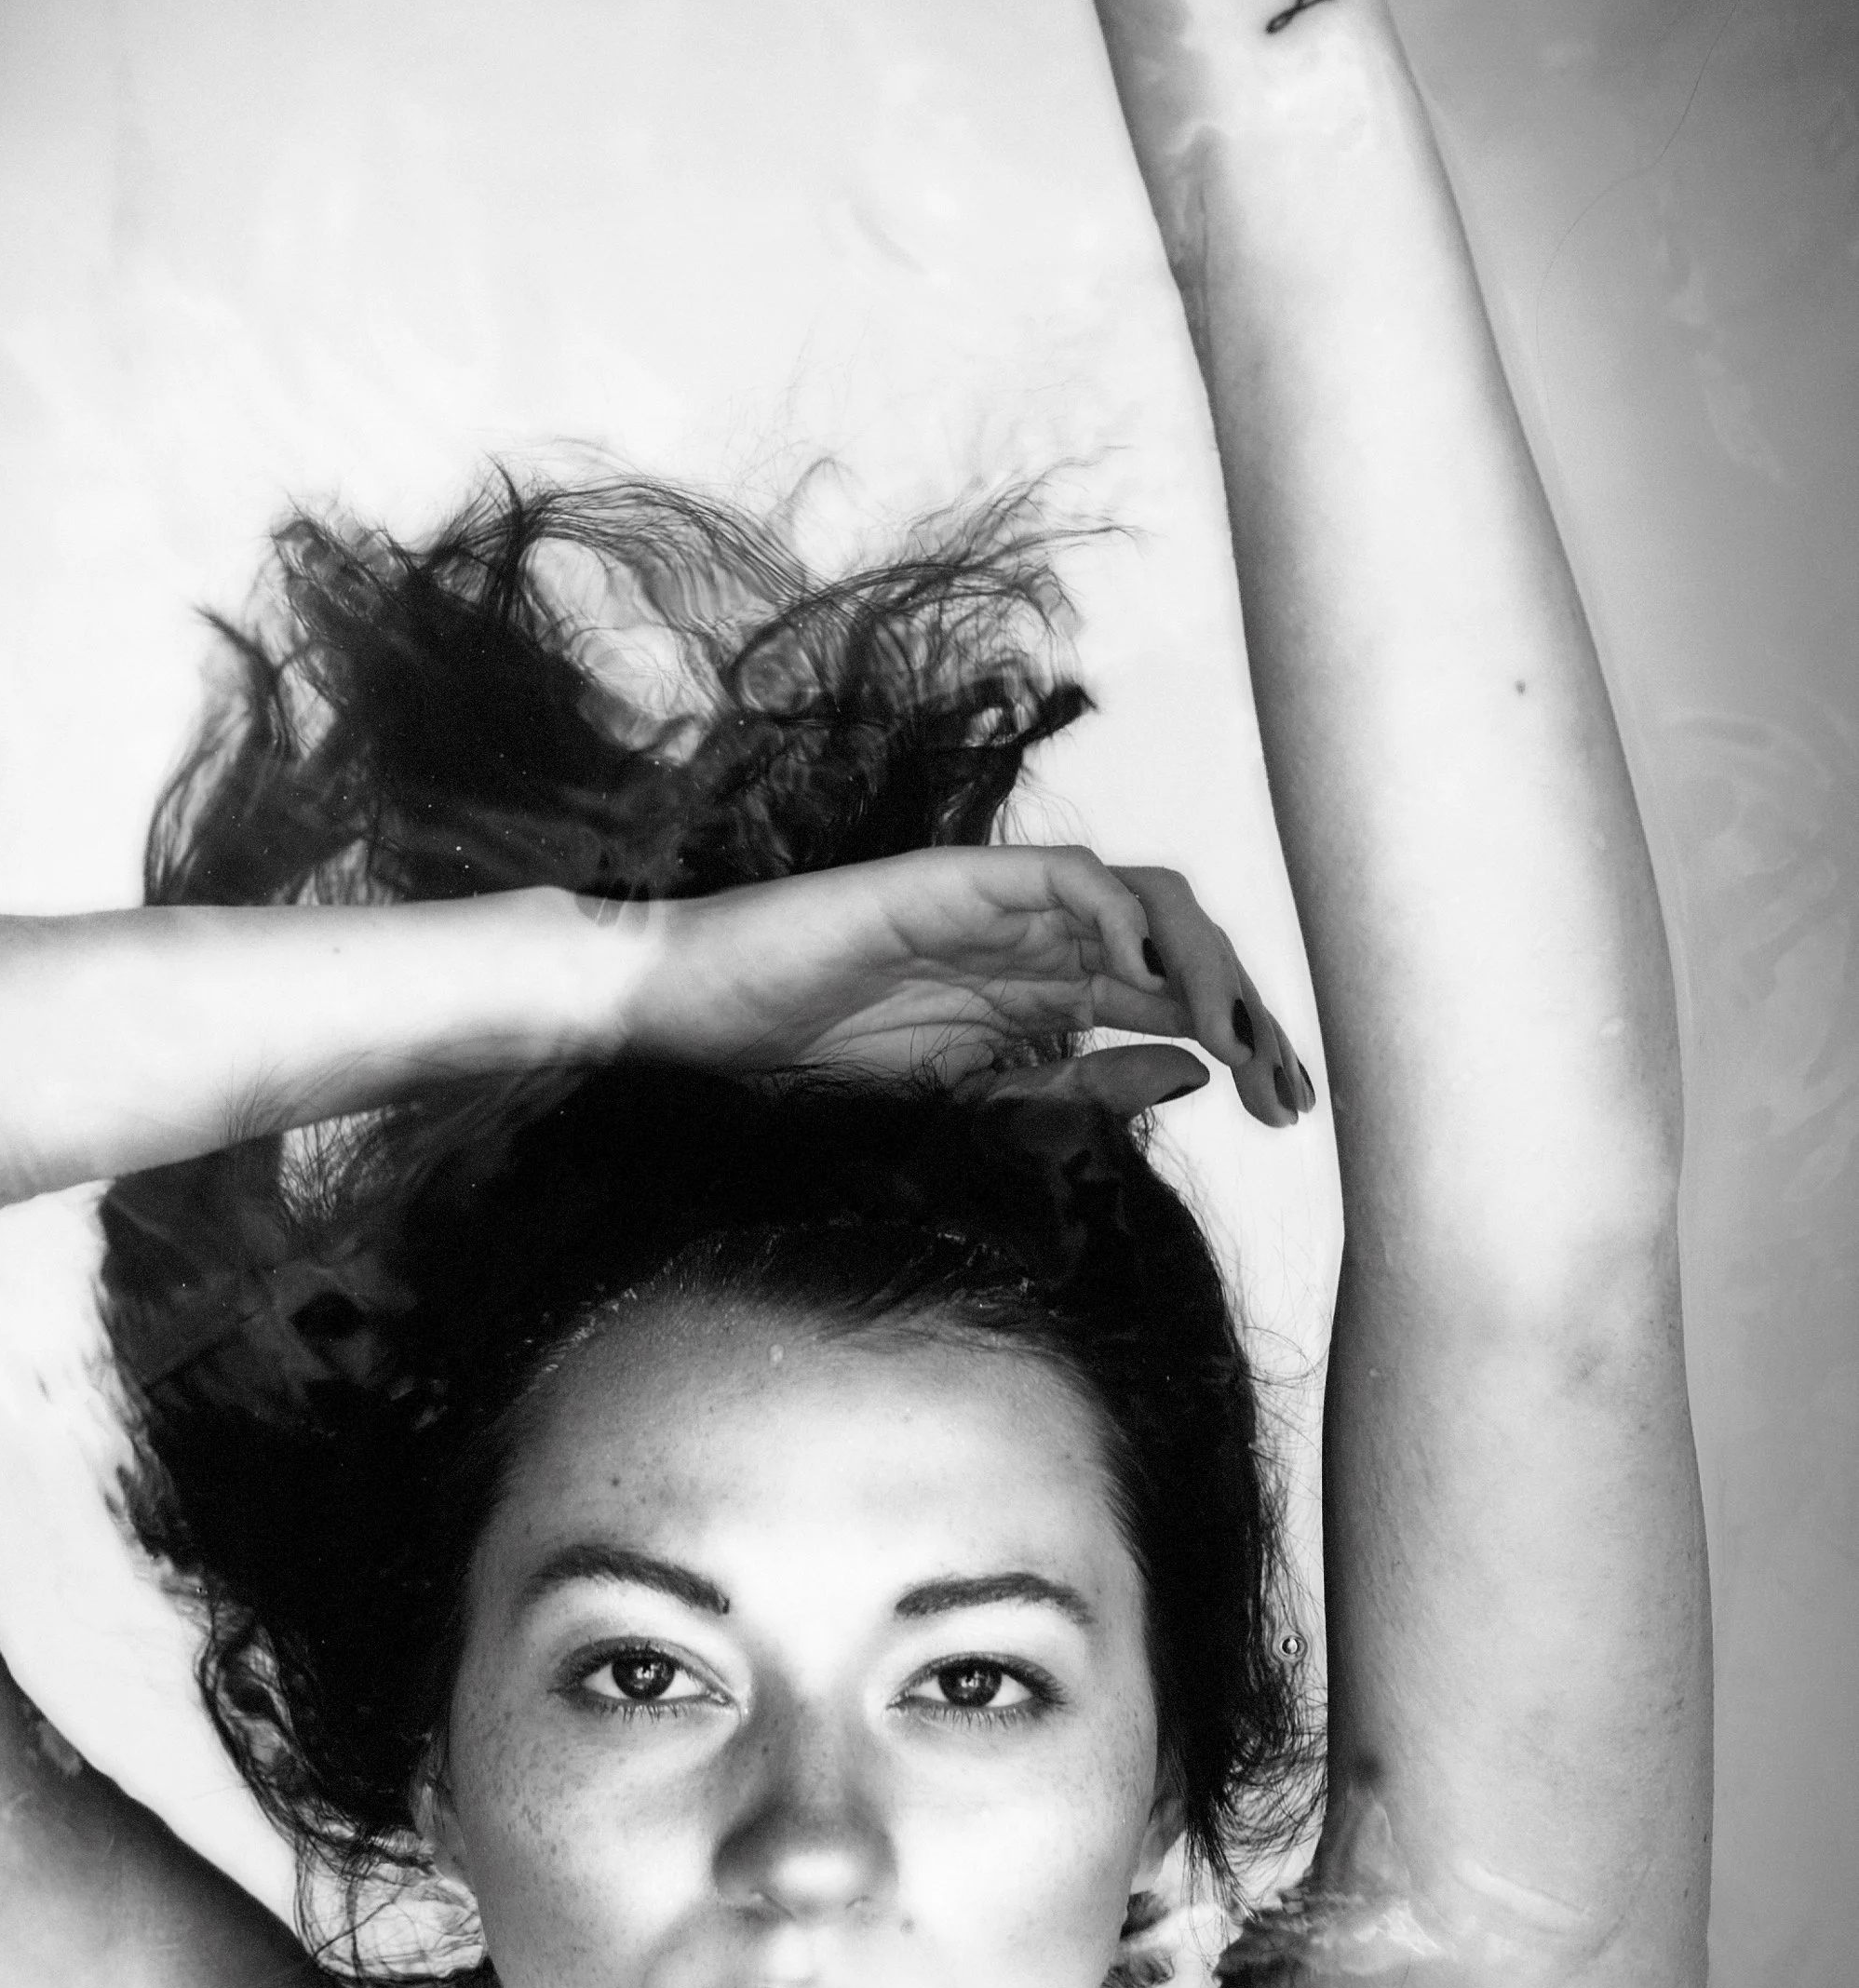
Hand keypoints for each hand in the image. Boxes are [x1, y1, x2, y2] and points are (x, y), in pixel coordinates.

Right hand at [618, 848, 1310, 1124]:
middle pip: (1183, 948)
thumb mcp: (974, 1104)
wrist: (698, 1020)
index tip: (1288, 1110)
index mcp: (1044, 994)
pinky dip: (1120, 920)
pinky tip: (1145, 989)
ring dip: (1206, 966)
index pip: (1176, 1003)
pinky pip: (1066, 878)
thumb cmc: (812, 1063)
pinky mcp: (955, 881)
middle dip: (1249, 1010)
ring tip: (1234, 1035)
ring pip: (1145, 901)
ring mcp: (1000, 906)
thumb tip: (1192, 1072)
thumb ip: (1076, 1089)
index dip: (1245, 1044)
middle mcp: (1038, 942)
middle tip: (1286, 1088)